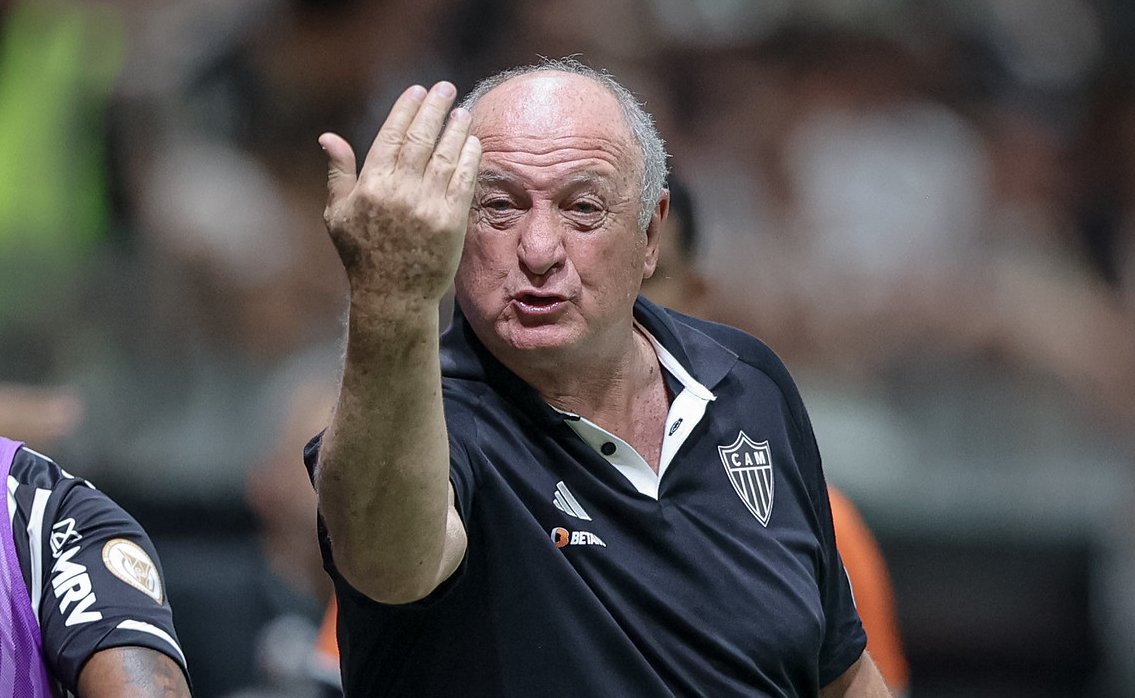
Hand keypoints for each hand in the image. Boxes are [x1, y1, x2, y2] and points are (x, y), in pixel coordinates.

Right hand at [319, 81, 481, 308]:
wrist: (393, 295)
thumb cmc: (362, 255)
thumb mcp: (339, 214)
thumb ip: (338, 173)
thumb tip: (328, 136)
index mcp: (372, 185)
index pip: (392, 134)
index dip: (407, 108)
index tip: (418, 90)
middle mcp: (400, 191)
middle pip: (422, 137)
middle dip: (435, 108)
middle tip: (446, 89)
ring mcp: (428, 205)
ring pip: (446, 154)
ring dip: (457, 128)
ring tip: (462, 112)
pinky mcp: (452, 220)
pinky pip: (464, 179)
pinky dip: (470, 157)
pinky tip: (473, 142)